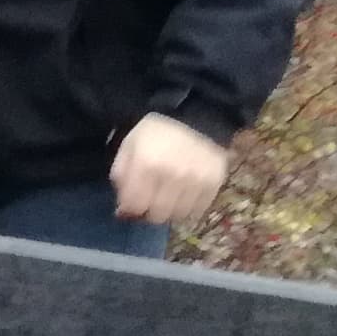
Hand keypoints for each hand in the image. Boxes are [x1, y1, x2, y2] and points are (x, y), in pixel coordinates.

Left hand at [111, 112, 229, 225]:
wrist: (193, 119)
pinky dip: (187, 209)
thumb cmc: (154, 135)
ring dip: (168, 212)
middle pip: (157, 215)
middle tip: (148, 202)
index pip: (135, 206)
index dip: (128, 210)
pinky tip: (182, 196)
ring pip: (178, 216)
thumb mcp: (127, 149)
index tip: (128, 206)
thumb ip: (121, 179)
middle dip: (147, 212)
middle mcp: (173, 174)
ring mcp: (197, 180)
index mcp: (147, 164)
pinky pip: (198, 211)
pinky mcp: (215, 183)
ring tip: (165, 198)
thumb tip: (123, 211)